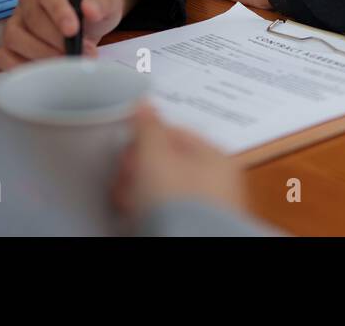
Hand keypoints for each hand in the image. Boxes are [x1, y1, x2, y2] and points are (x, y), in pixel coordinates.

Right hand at [0, 0, 133, 68]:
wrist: (92, 18)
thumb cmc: (95, 2)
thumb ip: (101, 0)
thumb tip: (90, 10)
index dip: (58, 10)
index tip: (72, 30)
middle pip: (31, 16)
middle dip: (56, 39)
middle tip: (81, 52)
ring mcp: (17, 17)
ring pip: (15, 37)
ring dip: (41, 55)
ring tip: (68, 62)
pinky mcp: (12, 41)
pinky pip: (5, 56)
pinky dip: (22, 67)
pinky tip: (45, 72)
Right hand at [112, 104, 247, 220]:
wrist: (185, 241)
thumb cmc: (176, 199)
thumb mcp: (154, 155)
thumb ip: (148, 126)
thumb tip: (144, 102)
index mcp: (217, 155)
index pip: (176, 134)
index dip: (146, 137)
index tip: (127, 148)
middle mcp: (220, 178)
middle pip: (171, 161)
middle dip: (141, 165)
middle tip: (124, 173)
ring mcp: (211, 204)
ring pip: (169, 185)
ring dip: (142, 186)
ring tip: (125, 193)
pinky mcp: (198, 224)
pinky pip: (171, 207)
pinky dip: (152, 205)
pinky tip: (136, 209)